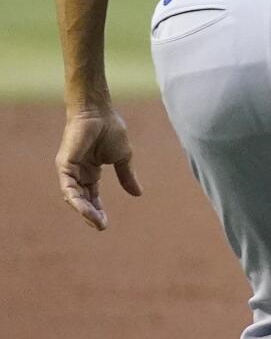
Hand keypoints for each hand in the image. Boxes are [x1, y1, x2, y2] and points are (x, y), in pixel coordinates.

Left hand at [56, 106, 141, 230]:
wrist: (99, 112)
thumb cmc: (110, 129)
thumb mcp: (123, 158)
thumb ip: (127, 176)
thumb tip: (138, 194)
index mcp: (90, 172)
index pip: (91, 196)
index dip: (98, 210)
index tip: (105, 224)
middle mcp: (77, 173)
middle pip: (82, 199)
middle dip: (91, 214)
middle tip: (101, 226)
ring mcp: (69, 170)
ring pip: (74, 197)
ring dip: (84, 211)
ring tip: (97, 222)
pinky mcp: (65, 165)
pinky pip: (68, 187)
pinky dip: (76, 200)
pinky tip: (86, 210)